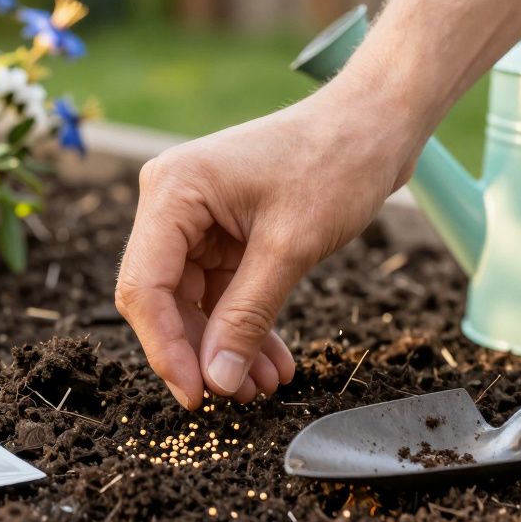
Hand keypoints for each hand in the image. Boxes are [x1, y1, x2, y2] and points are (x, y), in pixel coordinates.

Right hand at [115, 69, 425, 408]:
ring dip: (226, 346)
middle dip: (200, 351)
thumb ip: (247, 316)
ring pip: (192, 302)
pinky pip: (220, 291)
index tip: (199, 396)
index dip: (166, 348)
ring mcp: (195, 217)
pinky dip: (244, 325)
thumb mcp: (290, 248)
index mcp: (173, 191)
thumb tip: (217, 380)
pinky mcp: (221, 230)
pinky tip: (272, 361)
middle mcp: (172, 202)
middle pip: (163, 298)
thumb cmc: (335, 163)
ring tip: (265, 386)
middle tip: (239, 397)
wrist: (374, 124)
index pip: (145, 286)